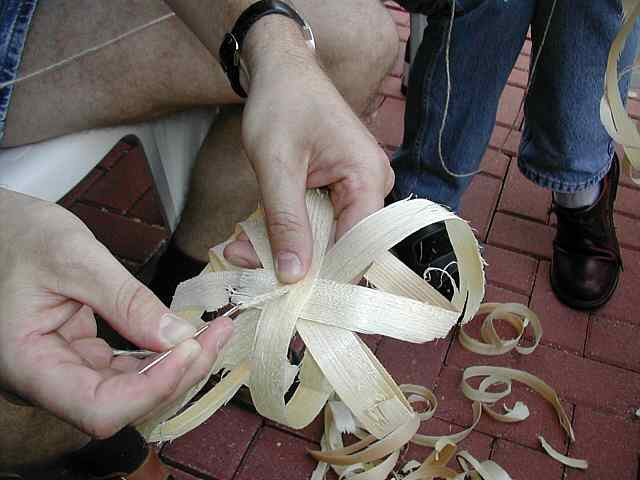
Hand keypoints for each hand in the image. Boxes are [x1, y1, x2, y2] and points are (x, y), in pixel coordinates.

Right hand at [0, 189, 232, 437]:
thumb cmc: (17, 236)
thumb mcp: (74, 257)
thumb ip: (126, 301)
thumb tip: (178, 337)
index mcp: (28, 365)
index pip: (100, 408)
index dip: (153, 388)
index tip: (192, 348)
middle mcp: (45, 381)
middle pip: (122, 404)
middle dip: (177, 374)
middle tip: (219, 335)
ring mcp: (64, 371)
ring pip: (130, 390)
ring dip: (176, 366)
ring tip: (213, 334)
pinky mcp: (80, 356)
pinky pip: (126, 369)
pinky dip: (160, 355)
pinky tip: (186, 335)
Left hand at [223, 17, 393, 282]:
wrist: (281, 71)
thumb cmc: (281, 104)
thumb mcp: (276, 164)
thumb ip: (286, 220)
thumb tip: (295, 275)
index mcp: (367, 178)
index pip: (358, 245)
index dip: (325, 275)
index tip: (287, 295)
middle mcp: (371, 187)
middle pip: (340, 245)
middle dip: (294, 260)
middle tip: (244, 262)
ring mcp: (356, 189)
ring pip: (323, 237)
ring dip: (283, 246)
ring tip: (239, 249)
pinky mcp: (338, 190)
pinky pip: (316, 222)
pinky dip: (285, 230)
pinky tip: (251, 237)